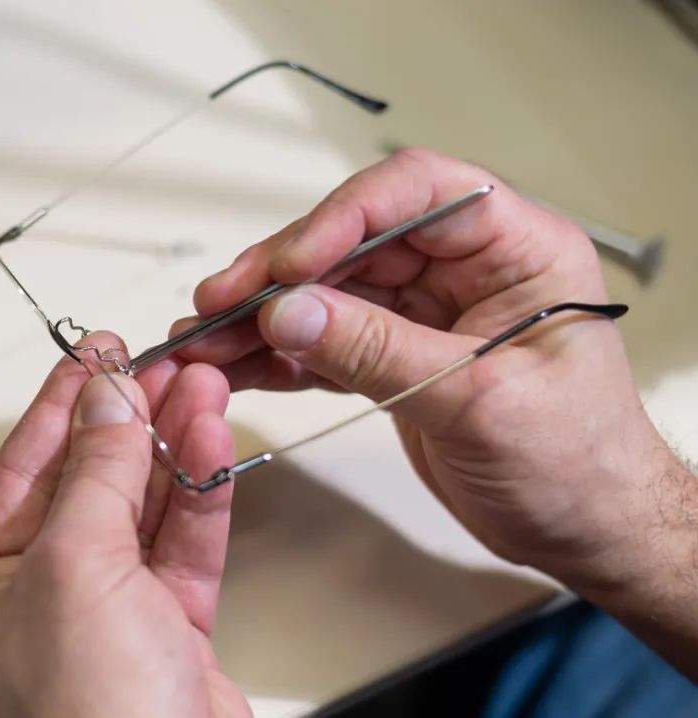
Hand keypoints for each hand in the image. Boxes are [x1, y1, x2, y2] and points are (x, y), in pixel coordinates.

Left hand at [0, 333, 250, 717]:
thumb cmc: (88, 717)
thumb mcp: (74, 567)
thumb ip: (93, 473)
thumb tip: (105, 399)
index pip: (18, 474)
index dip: (58, 406)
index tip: (92, 354)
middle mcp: (38, 604)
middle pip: (86, 484)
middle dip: (126, 419)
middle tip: (156, 363)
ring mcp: (108, 616)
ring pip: (142, 508)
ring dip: (171, 444)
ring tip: (195, 386)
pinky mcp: (169, 631)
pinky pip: (182, 544)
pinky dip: (200, 489)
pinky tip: (210, 439)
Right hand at [175, 148, 680, 594]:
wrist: (584, 532)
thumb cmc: (575, 464)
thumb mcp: (478, 401)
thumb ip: (378, 352)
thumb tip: (287, 312)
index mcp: (514, 248)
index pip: (418, 191)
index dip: (344, 216)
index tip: (289, 265)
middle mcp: (461, 268)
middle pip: (352, 243)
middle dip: (279, 275)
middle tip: (217, 304)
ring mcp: (422, 313)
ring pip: (326, 295)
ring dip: (261, 319)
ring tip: (200, 341)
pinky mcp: (392, 357)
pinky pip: (325, 345)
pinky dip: (276, 359)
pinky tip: (231, 369)